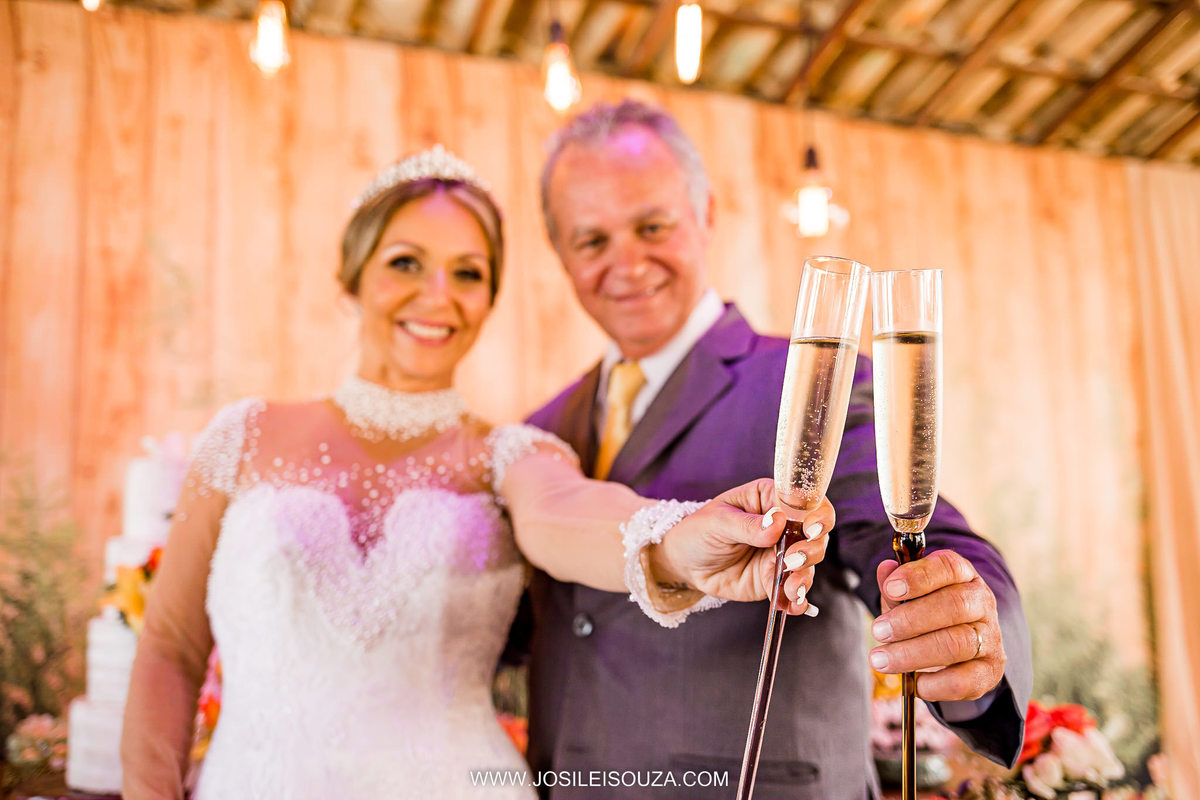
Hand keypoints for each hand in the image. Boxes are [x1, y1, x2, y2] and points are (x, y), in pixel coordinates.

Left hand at [651, 478, 832, 614]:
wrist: (684, 563)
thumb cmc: (698, 531)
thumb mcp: (717, 522)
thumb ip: (747, 525)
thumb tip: (778, 522)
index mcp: (770, 498)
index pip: (804, 501)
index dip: (815, 513)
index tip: (810, 527)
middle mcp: (784, 525)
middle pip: (815, 533)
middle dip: (811, 548)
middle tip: (794, 559)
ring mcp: (782, 553)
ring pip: (809, 562)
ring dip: (805, 575)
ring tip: (792, 586)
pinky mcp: (775, 578)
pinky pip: (793, 588)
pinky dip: (797, 598)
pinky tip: (794, 605)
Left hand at [867, 550, 1006, 701]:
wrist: (959, 653)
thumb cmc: (927, 617)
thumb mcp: (908, 598)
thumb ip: (895, 586)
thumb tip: (885, 569)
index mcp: (963, 576)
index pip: (949, 566)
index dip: (919, 576)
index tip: (890, 589)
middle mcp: (982, 603)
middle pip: (954, 605)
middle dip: (910, 619)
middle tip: (878, 631)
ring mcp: (991, 638)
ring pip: (957, 644)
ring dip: (912, 653)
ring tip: (880, 660)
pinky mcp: (990, 672)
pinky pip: (963, 680)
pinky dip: (933, 683)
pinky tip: (913, 682)